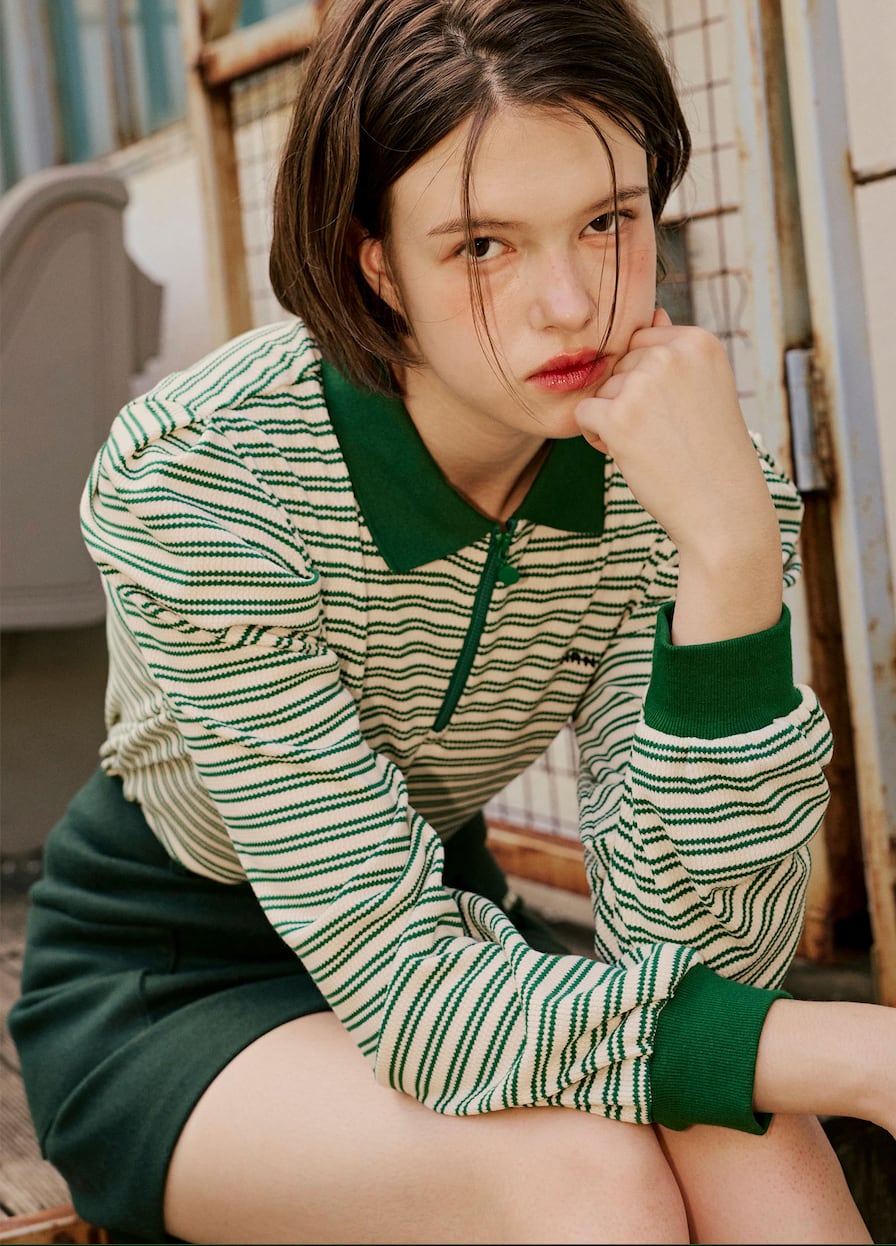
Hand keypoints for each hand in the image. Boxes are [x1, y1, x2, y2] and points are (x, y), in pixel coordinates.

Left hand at [575, 308, 782, 641]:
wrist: (724, 510)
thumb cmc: (713, 453)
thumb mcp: (707, 387)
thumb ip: (676, 350)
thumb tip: (652, 309)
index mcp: (699, 341)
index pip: (645, 341)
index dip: (649, 380)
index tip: (677, 412)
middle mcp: (672, 354)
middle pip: (620, 365)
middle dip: (629, 398)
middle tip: (663, 433)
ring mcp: (643, 384)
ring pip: (601, 389)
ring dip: (613, 418)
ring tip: (651, 445)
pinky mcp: (618, 416)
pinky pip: (583, 412)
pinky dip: (595, 435)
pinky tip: (624, 453)